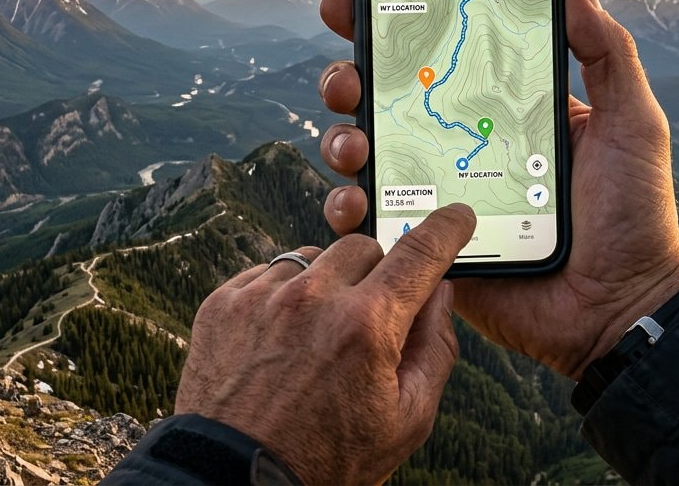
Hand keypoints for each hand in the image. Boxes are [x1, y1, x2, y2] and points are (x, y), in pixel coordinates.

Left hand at [175, 205, 474, 484]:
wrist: (236, 477)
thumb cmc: (327, 456)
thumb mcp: (406, 419)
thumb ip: (435, 348)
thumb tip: (440, 293)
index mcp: (366, 326)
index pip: (418, 255)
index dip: (445, 230)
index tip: (456, 217)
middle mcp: (311, 298)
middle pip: (363, 248)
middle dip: (376, 275)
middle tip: (370, 318)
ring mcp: (261, 296)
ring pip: (311, 258)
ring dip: (324, 285)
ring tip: (317, 339)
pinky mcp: (223, 303)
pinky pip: (266, 275)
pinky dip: (281, 297)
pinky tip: (281, 341)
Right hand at [316, 0, 678, 378]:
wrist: (619, 310)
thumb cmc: (633, 216)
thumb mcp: (630, 123)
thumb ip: (607, 54)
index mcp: (497, 109)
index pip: (434, 54)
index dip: (389, 24)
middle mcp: (454, 144)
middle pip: (380, 97)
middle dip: (347, 76)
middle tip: (348, 76)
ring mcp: (432, 194)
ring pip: (361, 152)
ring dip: (341, 138)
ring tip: (355, 145)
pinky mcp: (420, 245)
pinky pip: (367, 220)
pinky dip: (346, 207)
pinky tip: (357, 201)